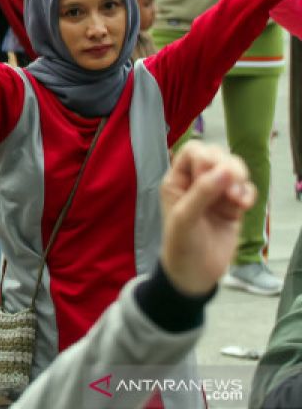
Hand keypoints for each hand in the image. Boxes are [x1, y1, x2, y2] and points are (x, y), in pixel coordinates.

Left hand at [160, 144, 254, 296]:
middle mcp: (196, 182)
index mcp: (177, 179)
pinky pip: (245, 188)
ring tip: (236, 201)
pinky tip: (243, 207)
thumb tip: (227, 170)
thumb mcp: (185, 217)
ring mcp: (216, 193)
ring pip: (234, 170)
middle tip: (227, 192)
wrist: (195, 274)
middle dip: (226, 167)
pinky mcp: (232, 206)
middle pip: (217, 155)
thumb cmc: (181, 244)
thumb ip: (203, 192)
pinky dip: (248, 193)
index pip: (193, 150)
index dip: (205, 159)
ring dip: (239, 180)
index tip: (207, 179)